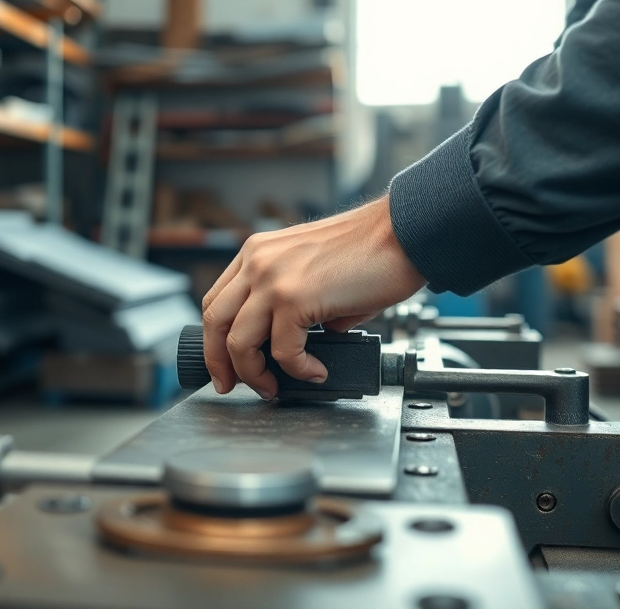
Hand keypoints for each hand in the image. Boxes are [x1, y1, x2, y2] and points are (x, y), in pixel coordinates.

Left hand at [201, 196, 426, 398]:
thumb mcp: (314, 270)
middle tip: (231, 385)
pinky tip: (316, 372)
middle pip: (216, 322)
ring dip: (255, 374)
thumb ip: (294, 303)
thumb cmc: (370, 250)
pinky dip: (298, 370)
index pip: (217, 300)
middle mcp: (257, 261)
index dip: (215, 339)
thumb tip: (298, 344)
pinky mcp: (295, 297)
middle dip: (220, 363)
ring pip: (239, 342)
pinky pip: (283, 351)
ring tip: (274, 387)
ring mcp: (273, 279)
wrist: (404, 232)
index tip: (223, 363)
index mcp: (257, 252)